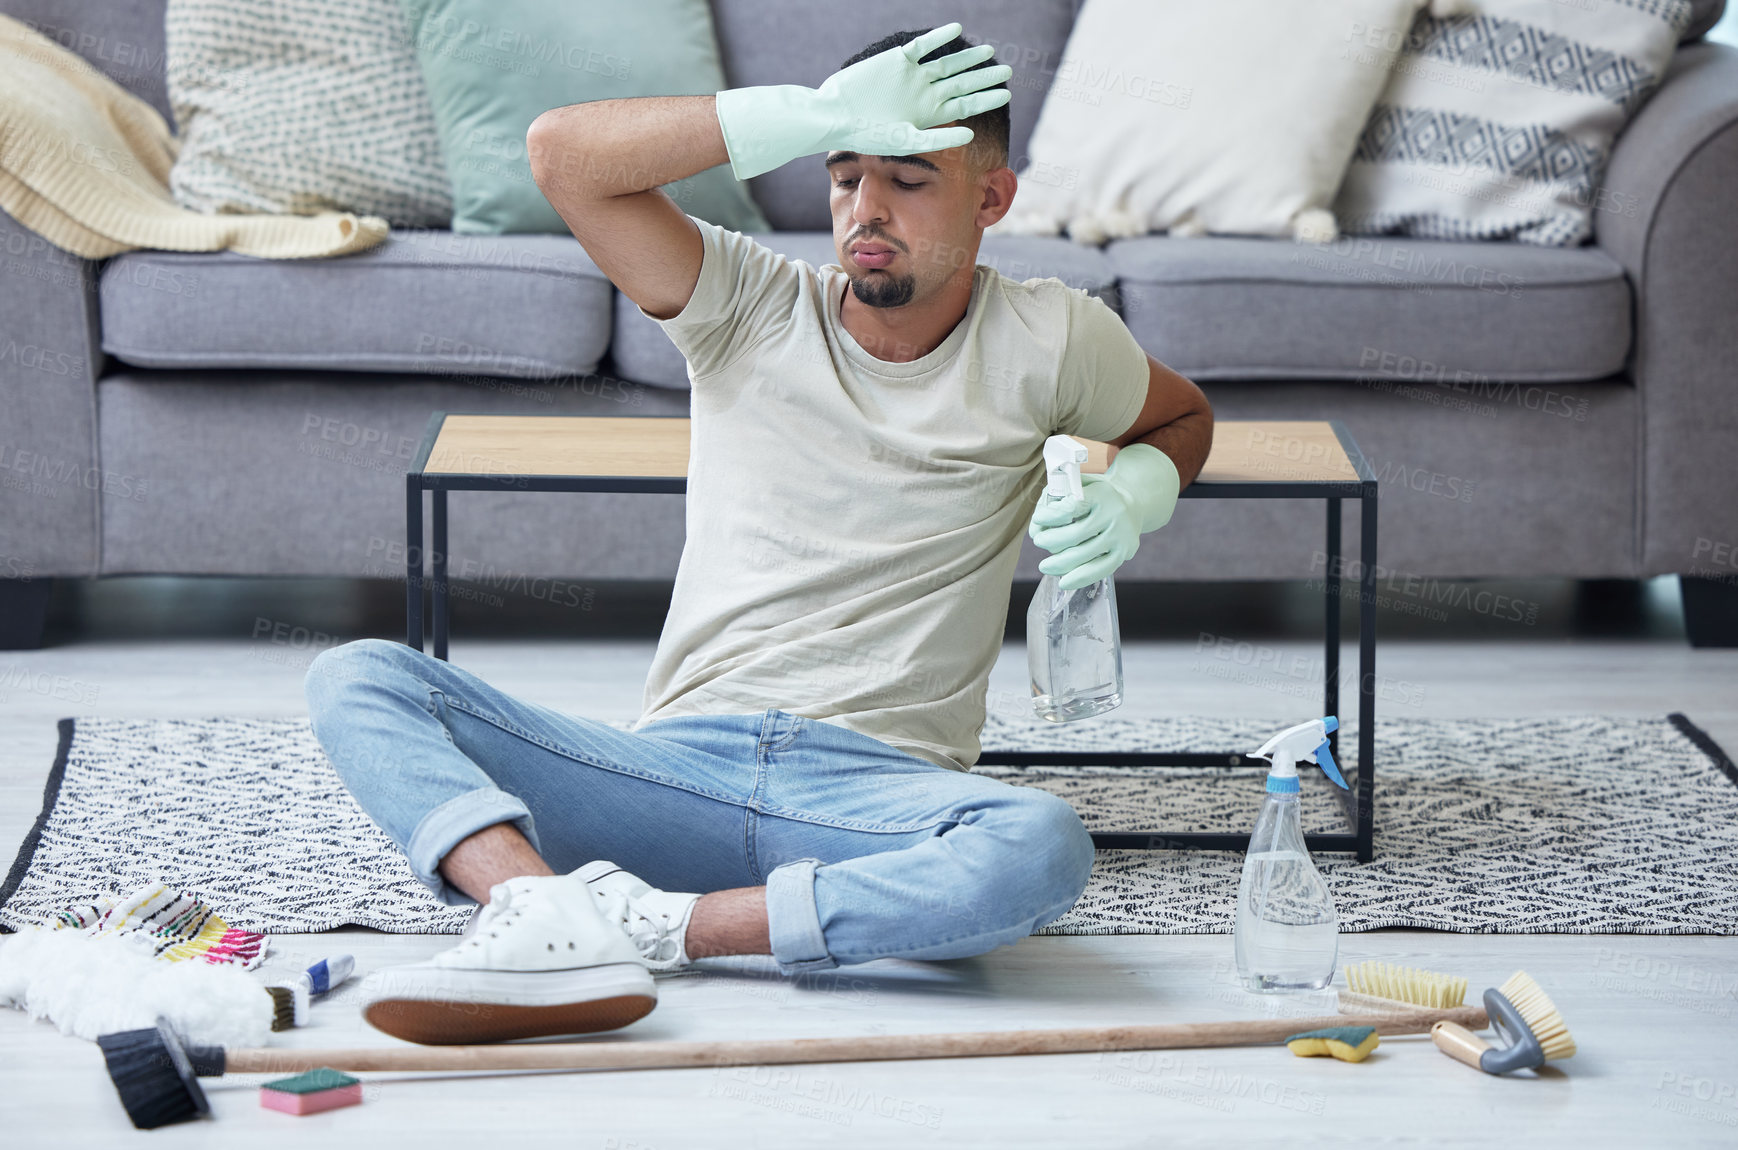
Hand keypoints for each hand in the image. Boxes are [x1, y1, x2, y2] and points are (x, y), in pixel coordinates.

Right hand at [714, 23, 1012, 179]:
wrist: (834, 116)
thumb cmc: (866, 136)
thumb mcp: (906, 141)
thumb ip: (938, 137)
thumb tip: (971, 134)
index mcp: (929, 115)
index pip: (965, 104)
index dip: (986, 98)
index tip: (1007, 93)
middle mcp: (924, 94)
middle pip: (961, 82)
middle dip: (984, 76)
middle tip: (1009, 69)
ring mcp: (912, 75)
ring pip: (947, 63)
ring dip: (968, 57)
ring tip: (990, 51)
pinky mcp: (897, 59)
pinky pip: (922, 46)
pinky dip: (939, 38)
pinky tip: (956, 30)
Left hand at [1028, 444, 1180, 590]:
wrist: (1131, 505)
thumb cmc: (1094, 496)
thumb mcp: (1077, 485)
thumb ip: (1052, 500)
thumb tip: (1036, 530)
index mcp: (1100, 494)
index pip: (1072, 508)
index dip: (1052, 516)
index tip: (1037, 519)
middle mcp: (1114, 515)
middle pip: (1076, 535)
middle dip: (1052, 541)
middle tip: (1039, 541)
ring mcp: (1120, 536)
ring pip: (1085, 555)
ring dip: (1059, 563)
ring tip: (1044, 566)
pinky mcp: (1124, 553)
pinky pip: (1100, 570)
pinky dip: (1080, 578)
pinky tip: (1064, 582)